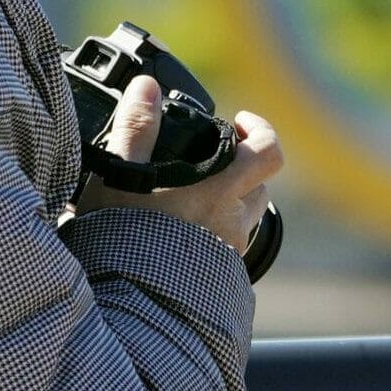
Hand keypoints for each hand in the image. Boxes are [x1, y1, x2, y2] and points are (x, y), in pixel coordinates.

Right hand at [73, 75, 282, 256]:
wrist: (122, 303)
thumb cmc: (123, 239)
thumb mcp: (121, 174)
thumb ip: (135, 127)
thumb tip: (146, 86)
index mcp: (221, 191)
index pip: (269, 151)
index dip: (260, 130)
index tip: (238, 122)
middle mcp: (233, 223)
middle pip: (258, 185)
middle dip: (241, 167)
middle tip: (210, 161)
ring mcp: (227, 254)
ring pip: (245, 218)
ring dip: (229, 202)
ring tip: (192, 196)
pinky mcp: (215, 277)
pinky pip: (227, 247)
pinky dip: (214, 233)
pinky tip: (182, 232)